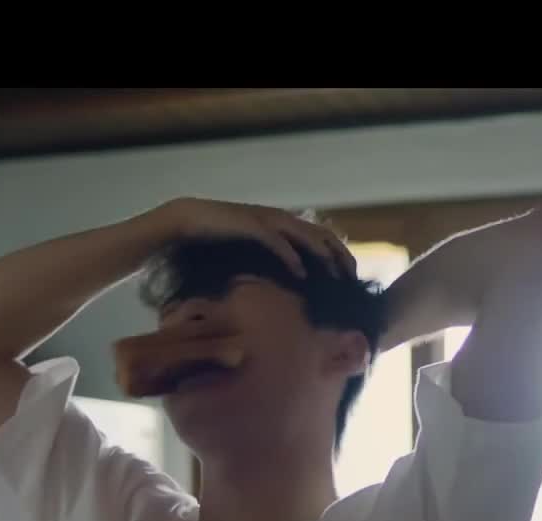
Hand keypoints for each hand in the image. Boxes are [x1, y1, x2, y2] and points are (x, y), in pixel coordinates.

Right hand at [155, 197, 356, 278]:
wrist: (188, 220)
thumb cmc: (219, 236)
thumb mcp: (252, 248)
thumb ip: (270, 258)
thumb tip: (288, 281)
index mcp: (282, 223)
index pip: (320, 235)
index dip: (339, 252)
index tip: (350, 275)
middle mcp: (279, 218)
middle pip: (321, 234)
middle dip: (340, 254)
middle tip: (353, 277)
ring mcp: (266, 220)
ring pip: (305, 235)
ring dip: (323, 255)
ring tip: (336, 275)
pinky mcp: (251, 226)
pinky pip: (277, 242)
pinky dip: (292, 257)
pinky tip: (301, 273)